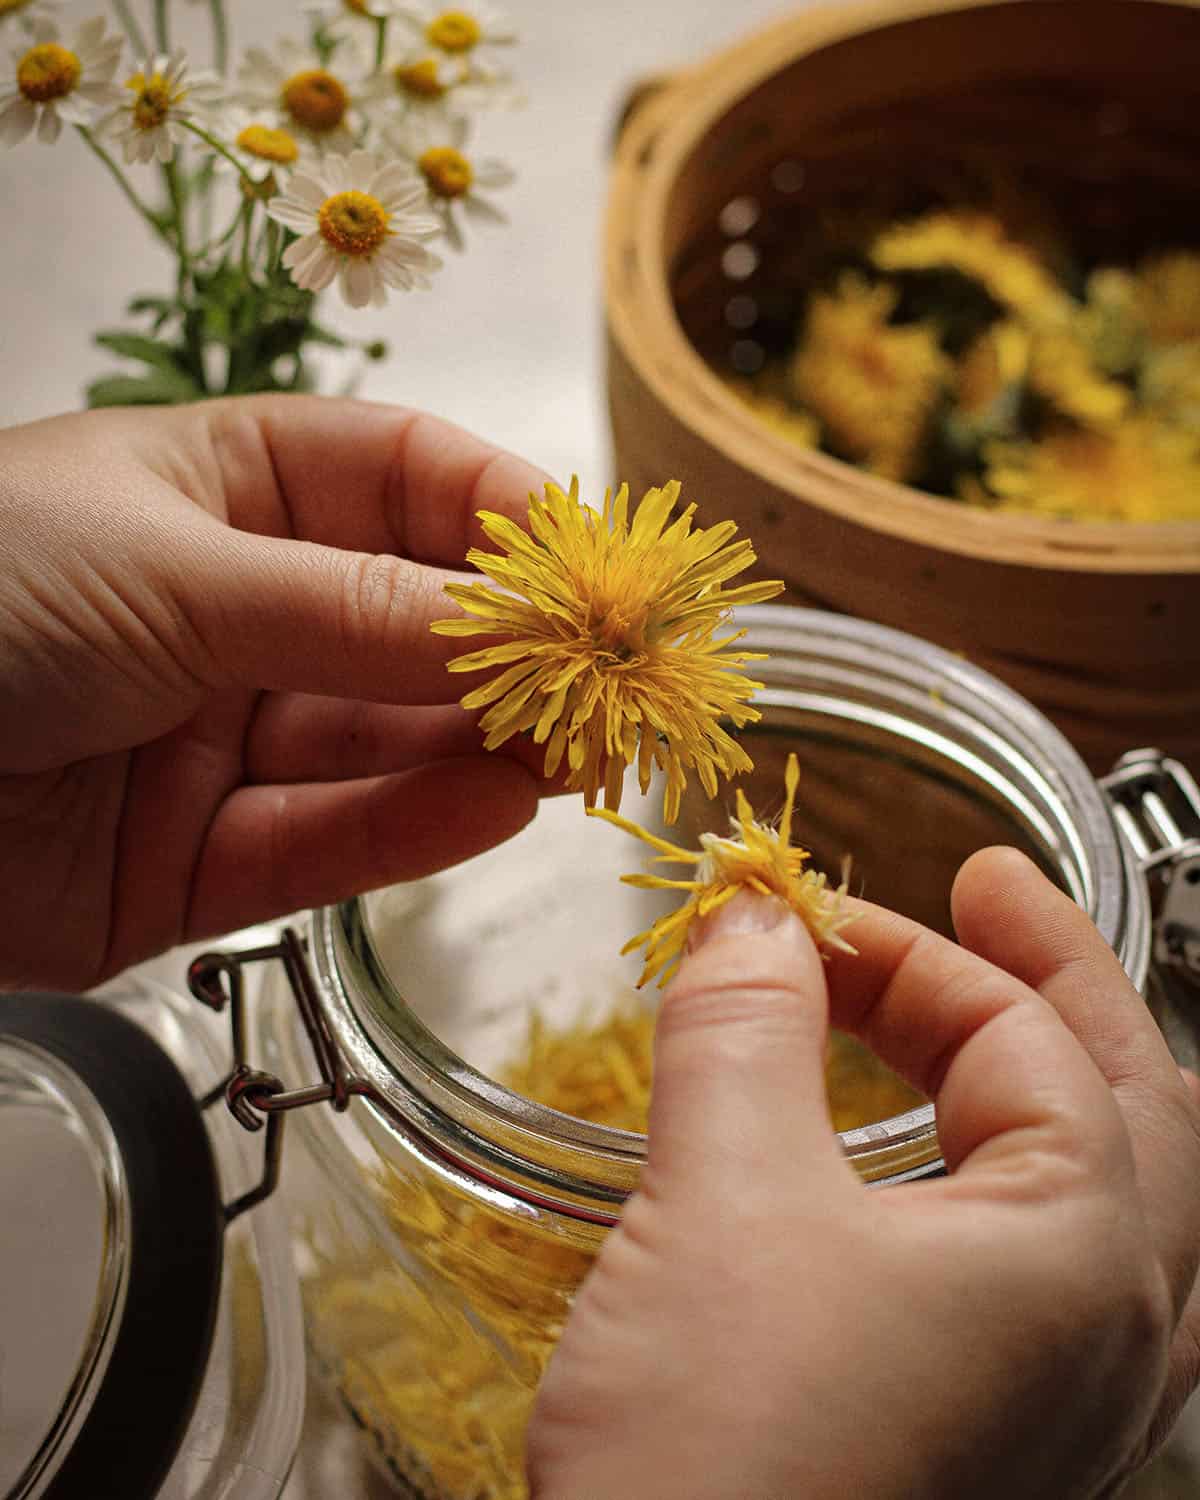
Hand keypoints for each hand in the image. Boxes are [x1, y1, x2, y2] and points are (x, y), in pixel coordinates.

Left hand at [0, 396, 551, 989]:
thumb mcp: (174, 571)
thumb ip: (356, 608)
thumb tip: (528, 625)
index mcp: (221, 492)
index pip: (403, 484)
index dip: (509, 518)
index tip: (601, 567)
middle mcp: (236, 612)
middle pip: (412, 624)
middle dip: (519, 650)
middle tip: (619, 682)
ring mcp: (222, 739)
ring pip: (384, 740)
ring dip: (487, 745)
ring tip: (586, 751)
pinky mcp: (199, 862)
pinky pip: (327, 841)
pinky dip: (414, 828)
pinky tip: (502, 805)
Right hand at [528, 848, 1199, 1499]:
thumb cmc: (726, 1454)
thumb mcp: (722, 1196)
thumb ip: (744, 1027)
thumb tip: (751, 914)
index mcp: (1085, 1256)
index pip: (1025, 1038)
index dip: (908, 952)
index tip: (797, 917)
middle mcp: (1114, 1333)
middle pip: (1133, 1099)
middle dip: (1049, 981)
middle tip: (984, 893)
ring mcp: (1072, 1404)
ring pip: (1119, 1194)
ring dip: (1053, 1080)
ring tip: (984, 1012)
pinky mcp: (1003, 1445)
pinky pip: (1065, 1278)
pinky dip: (1018, 1183)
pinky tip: (966, 1176)